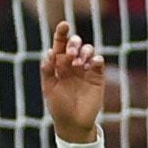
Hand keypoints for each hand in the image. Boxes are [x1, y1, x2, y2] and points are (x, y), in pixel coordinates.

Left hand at [40, 20, 105, 143]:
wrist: (73, 123)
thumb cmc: (58, 106)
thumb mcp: (49, 89)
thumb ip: (48, 72)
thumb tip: (49, 54)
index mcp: (58, 65)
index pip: (59, 45)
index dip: (61, 34)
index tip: (64, 25)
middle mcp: (72, 64)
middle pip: (75, 44)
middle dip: (73, 43)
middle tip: (70, 53)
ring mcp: (85, 69)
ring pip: (88, 50)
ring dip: (84, 52)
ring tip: (79, 63)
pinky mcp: (97, 76)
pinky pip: (99, 62)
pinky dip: (96, 60)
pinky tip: (93, 64)